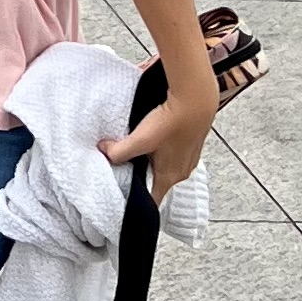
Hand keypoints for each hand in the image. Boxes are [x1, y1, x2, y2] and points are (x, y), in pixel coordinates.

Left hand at [101, 73, 217, 207]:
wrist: (196, 100)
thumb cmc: (172, 122)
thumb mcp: (140, 139)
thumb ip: (119, 150)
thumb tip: (104, 151)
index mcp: (169, 177)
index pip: (152, 200)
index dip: (137, 200)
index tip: (123, 197)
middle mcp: (181, 172)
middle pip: (154, 181)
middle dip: (138, 175)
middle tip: (123, 165)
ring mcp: (187, 158)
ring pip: (162, 165)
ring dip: (149, 159)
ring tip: (137, 148)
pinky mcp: (189, 144)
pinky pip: (170, 153)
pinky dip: (159, 148)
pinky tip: (153, 135)